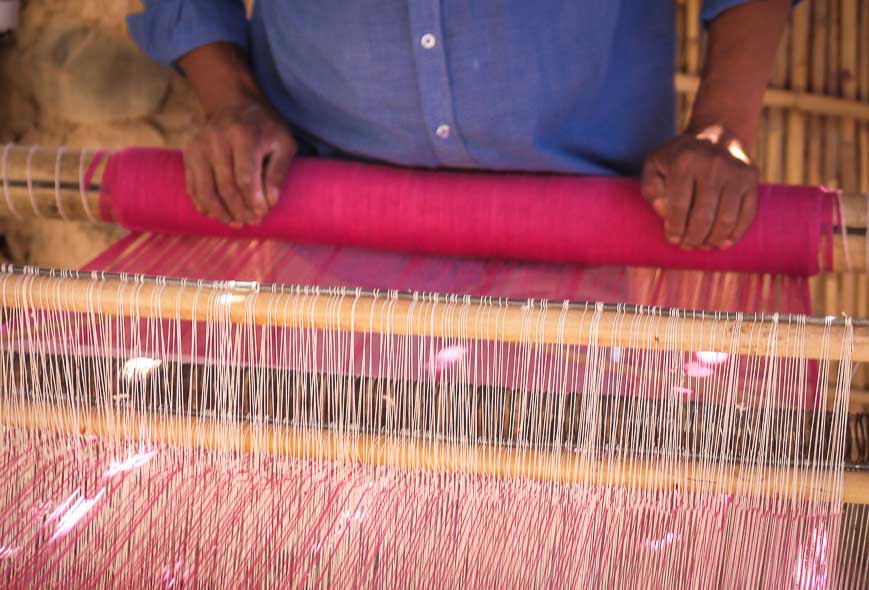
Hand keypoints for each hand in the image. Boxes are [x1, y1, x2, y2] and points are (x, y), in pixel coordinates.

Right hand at [183, 97, 295, 226]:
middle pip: (226, 187)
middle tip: (252, 222)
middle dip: (239, 210)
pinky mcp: (189, 154)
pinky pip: (193, 186)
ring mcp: (199, 146)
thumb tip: (270, 202)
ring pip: (206, 190)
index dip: (253, 200)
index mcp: (244, 135)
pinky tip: (215, 214)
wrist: (235, 104)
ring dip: (221, 213)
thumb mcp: (284, 143)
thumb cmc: (265, 128)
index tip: (262, 214)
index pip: (245, 178)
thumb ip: (279, 172)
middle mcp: (217, 139)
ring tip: (236, 223)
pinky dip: (203, 204)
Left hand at [641, 125, 758, 249]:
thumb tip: (664, 212)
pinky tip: (722, 241)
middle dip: (693, 238)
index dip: (675, 228)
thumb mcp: (655, 164)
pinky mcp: (751, 178)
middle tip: (687, 245)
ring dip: (713, 239)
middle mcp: (712, 165)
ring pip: (726, 219)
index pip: (678, 205)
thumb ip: (651, 188)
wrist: (717, 135)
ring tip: (703, 245)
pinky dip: (734, 233)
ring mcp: (735, 172)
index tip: (673, 239)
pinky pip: (747, 214)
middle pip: (703, 217)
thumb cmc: (680, 157)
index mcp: (684, 162)